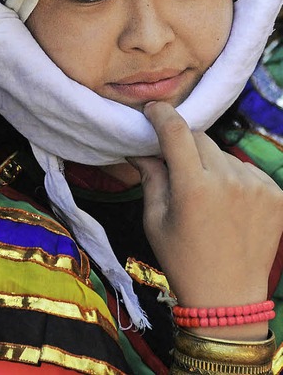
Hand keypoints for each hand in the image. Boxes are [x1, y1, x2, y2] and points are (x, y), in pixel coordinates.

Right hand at [128, 101, 282, 340]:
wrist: (228, 297)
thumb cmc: (181, 259)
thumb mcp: (155, 219)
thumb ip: (151, 177)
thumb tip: (139, 149)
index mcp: (194, 188)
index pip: (177, 131)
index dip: (162, 114)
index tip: (152, 110)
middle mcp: (229, 180)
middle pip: (200, 138)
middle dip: (183, 143)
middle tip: (174, 161)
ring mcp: (257, 187)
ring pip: (223, 153)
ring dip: (208, 161)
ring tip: (203, 191)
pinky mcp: (276, 195)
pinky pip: (245, 169)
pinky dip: (231, 176)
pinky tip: (226, 200)